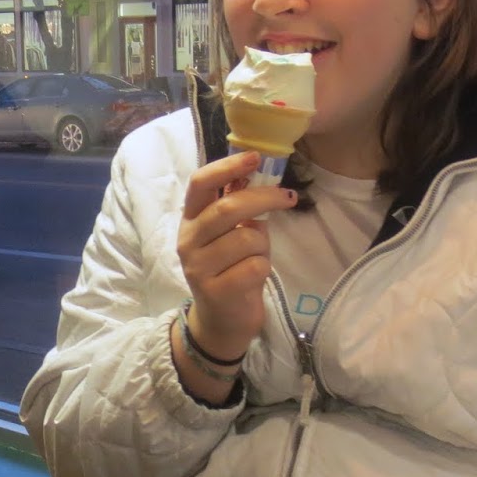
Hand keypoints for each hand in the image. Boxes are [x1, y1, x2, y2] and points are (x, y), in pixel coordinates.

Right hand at [176, 151, 295, 361]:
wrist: (222, 319)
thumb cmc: (231, 268)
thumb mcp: (232, 233)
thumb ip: (239, 206)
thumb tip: (258, 172)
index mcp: (191, 220)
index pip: (200, 184)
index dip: (227, 167)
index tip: (256, 157)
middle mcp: (188, 240)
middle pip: (228, 208)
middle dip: (264, 198)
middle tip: (288, 198)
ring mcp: (198, 267)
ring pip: (247, 238)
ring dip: (264, 245)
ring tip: (257, 256)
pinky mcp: (215, 291)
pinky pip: (254, 266)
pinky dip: (263, 268)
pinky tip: (253, 277)